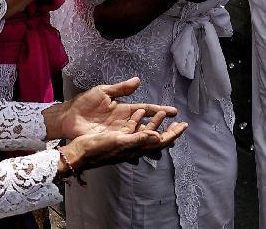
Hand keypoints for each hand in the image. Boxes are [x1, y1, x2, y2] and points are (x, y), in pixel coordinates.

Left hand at [43, 77, 178, 139]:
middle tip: (179, 129)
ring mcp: (120, 133)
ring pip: (142, 137)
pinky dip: (140, 148)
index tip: (174, 112)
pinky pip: (130, 145)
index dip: (160, 110)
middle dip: (163, 127)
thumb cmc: (84, 104)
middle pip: (148, 125)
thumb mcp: (103, 92)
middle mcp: (125, 122)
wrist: (68, 118)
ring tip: (169, 141)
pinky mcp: (113, 141)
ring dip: (155, 139)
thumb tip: (138, 81)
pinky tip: (150, 152)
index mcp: (124, 109)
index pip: (146, 110)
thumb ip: (121, 89)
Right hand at [58, 109, 187, 173]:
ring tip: (162, 114)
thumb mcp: (119, 141)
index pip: (160, 140)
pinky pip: (132, 129)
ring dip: (154, 123)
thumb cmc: (98, 147)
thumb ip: (139, 139)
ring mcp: (125, 142)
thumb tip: (158, 136)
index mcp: (136, 146)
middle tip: (179, 122)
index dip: (173, 133)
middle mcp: (133, 145)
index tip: (184, 125)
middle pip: (156, 138)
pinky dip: (138, 121)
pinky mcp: (117, 137)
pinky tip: (138, 113)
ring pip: (144, 132)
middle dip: (168, 130)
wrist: (80, 151)